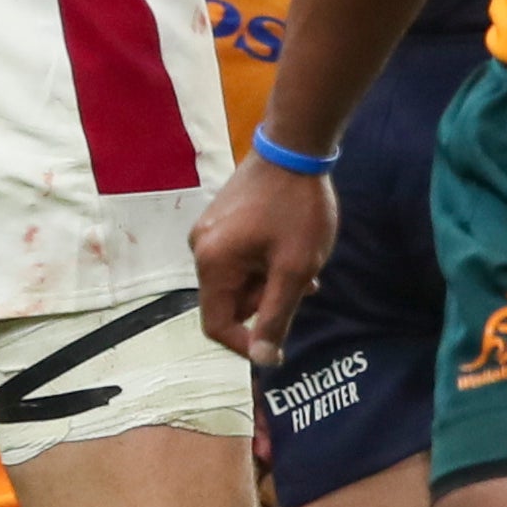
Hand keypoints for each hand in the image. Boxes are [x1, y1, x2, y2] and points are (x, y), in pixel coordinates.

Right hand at [190, 154, 337, 369]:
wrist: (296, 145)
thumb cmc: (298, 207)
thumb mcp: (295, 268)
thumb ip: (275, 316)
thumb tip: (263, 361)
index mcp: (212, 263)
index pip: (217, 325)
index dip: (246, 344)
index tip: (279, 345)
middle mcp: (200, 248)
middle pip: (229, 301)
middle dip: (265, 301)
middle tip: (305, 285)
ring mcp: (209, 231)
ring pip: (237, 278)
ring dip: (269, 280)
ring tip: (305, 263)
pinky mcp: (221, 218)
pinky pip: (239, 257)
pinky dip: (264, 262)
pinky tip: (292, 249)